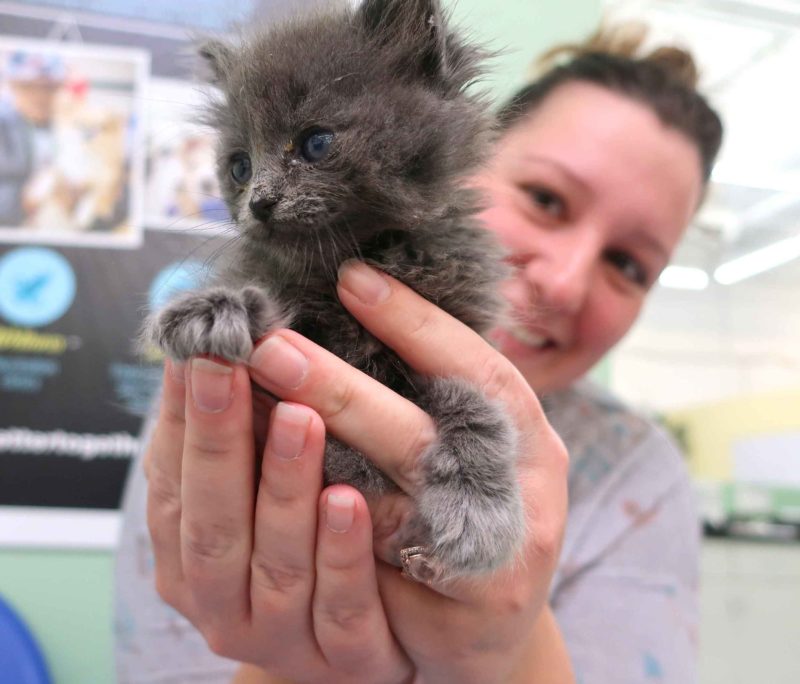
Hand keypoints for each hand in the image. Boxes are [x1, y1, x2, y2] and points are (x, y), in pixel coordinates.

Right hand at [143, 357, 412, 682]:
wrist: (352, 651)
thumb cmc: (294, 555)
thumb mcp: (249, 501)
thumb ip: (229, 443)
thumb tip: (205, 348)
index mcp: (189, 562)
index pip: (172, 487)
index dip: (182, 419)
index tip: (201, 349)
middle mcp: (223, 607)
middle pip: (214, 523)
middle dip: (220, 438)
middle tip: (233, 364)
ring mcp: (284, 640)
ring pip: (277, 564)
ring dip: (284, 487)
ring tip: (298, 417)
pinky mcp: (350, 660)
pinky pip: (342, 609)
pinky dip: (341, 554)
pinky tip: (349, 499)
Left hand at [242, 262, 569, 682]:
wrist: (491, 621)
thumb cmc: (477, 507)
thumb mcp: (480, 444)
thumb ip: (435, 394)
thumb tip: (358, 304)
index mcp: (529, 438)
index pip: (477, 370)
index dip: (416, 323)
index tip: (351, 278)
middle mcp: (523, 493)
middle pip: (419, 437)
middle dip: (336, 389)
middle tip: (268, 345)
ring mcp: (497, 556)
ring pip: (385, 508)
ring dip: (306, 461)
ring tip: (248, 405)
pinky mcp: (461, 615)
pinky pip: (371, 576)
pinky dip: (315, 532)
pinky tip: (264, 491)